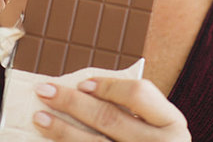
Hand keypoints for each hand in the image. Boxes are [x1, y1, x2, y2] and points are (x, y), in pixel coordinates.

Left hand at [33, 77, 190, 140]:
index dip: (107, 86)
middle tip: (45, 90)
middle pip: (108, 118)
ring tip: (40, 117)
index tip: (81, 83)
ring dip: (62, 130)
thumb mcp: (158, 126)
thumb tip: (82, 88)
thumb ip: (134, 110)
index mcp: (172, 124)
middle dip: (72, 102)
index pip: (137, 94)